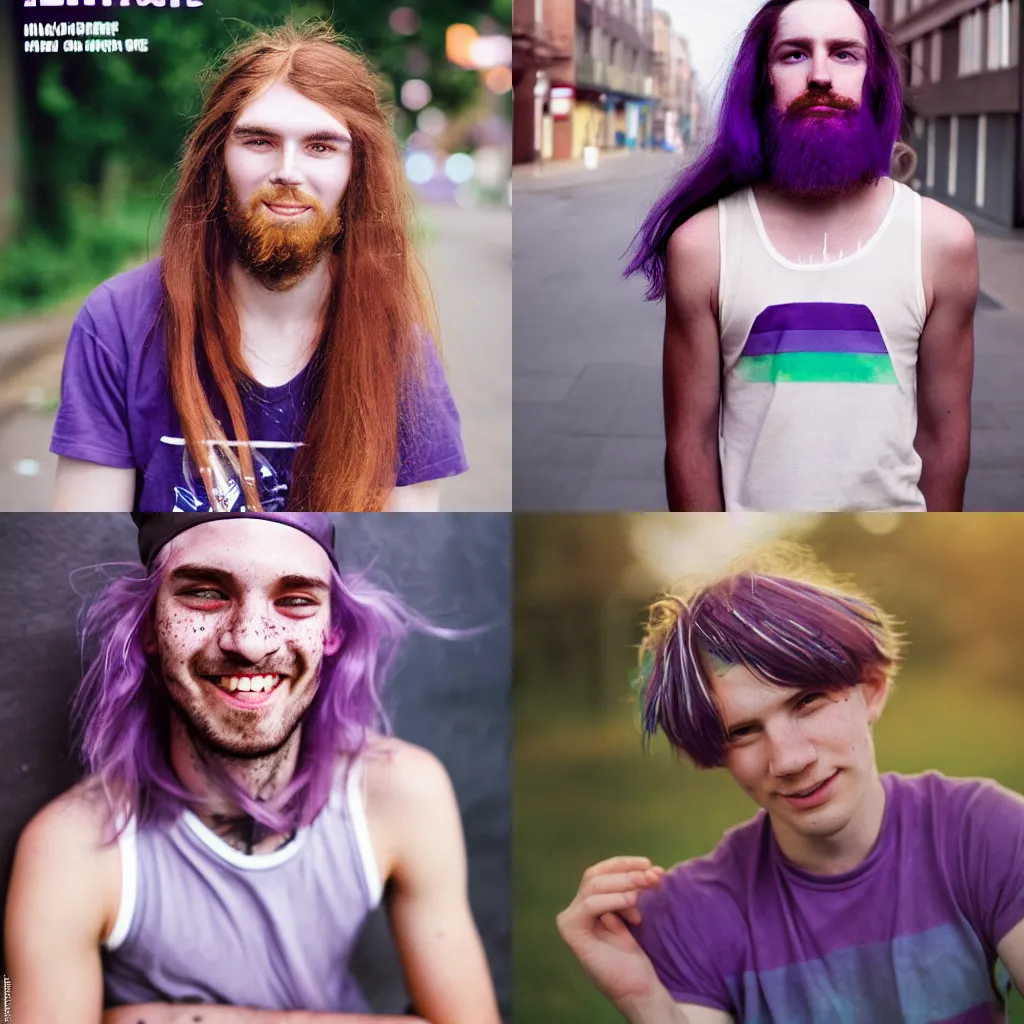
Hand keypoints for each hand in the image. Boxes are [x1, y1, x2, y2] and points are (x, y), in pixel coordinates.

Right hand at [556, 856, 666, 1008]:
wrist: (636, 988)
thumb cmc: (633, 955)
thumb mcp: (630, 914)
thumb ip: (629, 891)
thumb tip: (646, 868)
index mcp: (586, 903)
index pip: (600, 871)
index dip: (624, 864)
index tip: (650, 864)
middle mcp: (574, 909)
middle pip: (596, 875)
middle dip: (628, 873)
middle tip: (654, 876)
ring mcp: (569, 920)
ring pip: (594, 885)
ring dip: (625, 882)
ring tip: (648, 886)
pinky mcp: (571, 931)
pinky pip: (590, 906)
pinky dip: (613, 899)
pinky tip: (632, 901)